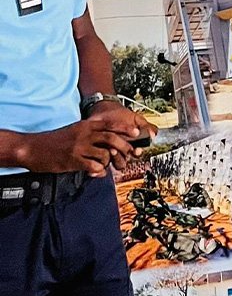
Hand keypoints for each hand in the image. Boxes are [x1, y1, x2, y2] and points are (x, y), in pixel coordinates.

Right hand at [19, 115, 140, 176]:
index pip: (109, 124)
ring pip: (105, 154)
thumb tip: (107, 142)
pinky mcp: (73, 160)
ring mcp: (78, 147)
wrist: (31, 148)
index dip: (125, 128)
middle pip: (112, 138)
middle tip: (130, 153)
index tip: (136, 132)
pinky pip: (94, 166)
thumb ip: (89, 134)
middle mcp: (83, 134)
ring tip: (105, 164)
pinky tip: (96, 172)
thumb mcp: (73, 131)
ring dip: (109, 161)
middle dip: (125, 146)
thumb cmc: (53, 141)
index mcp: (84, 126)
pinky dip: (99, 170)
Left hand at [90, 100, 156, 167]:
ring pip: (112, 162)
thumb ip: (146, 127)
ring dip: (112, 158)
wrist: (104, 111)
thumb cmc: (121, 116)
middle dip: (121, 157)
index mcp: (133, 145)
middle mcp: (121, 151)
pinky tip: (100, 152)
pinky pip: (99, 160)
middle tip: (118, 149)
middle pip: (123, 162)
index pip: (136, 154)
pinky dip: (99, 159)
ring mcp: (109, 152)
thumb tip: (153, 135)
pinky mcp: (98, 151)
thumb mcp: (136, 119)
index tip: (136, 149)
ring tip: (110, 149)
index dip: (137, 153)